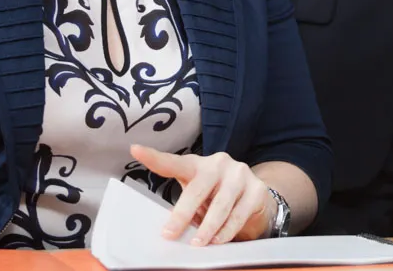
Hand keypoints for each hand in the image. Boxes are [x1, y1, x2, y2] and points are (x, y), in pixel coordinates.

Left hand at [131, 144, 276, 245]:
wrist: (255, 197)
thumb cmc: (217, 197)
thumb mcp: (198, 197)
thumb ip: (185, 206)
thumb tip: (168, 232)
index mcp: (199, 165)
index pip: (174, 162)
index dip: (154, 157)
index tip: (135, 149)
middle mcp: (220, 164)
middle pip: (197, 189)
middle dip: (182, 214)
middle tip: (170, 234)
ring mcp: (240, 174)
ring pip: (220, 204)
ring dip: (207, 227)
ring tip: (198, 243)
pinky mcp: (257, 189)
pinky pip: (239, 214)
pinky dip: (227, 230)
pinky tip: (218, 240)